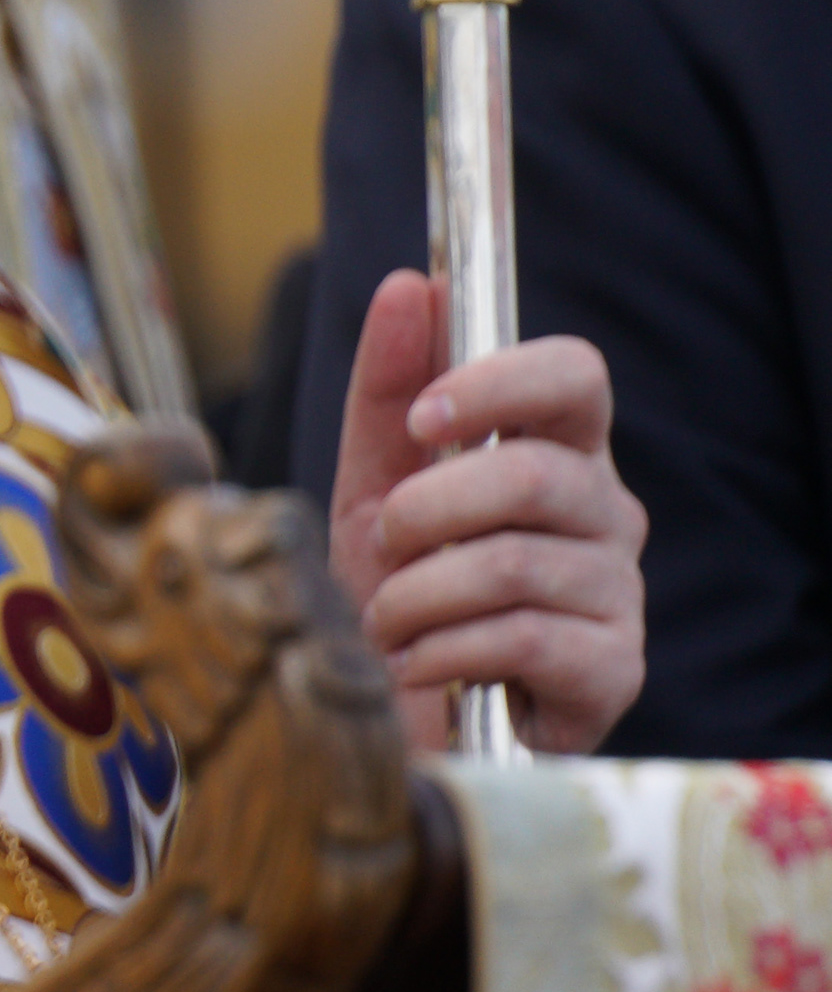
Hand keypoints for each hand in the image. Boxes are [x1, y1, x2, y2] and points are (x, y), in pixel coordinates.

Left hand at [330, 268, 646, 752]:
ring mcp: (618, 590)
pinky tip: (417, 661)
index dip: (500, 383)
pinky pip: (524, 637)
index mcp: (558, 449)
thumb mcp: (373, 479)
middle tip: (382, 540)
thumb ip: (389, 387)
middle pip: (537, 473)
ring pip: (517, 562)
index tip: (422, 418)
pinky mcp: (615, 668)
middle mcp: (605, 511)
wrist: (399, 705)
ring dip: (418, 593)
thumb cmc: (400, 583)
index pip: (577, 375)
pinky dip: (443, 648)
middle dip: (428, 506)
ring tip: (387, 617)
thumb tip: (411, 286)